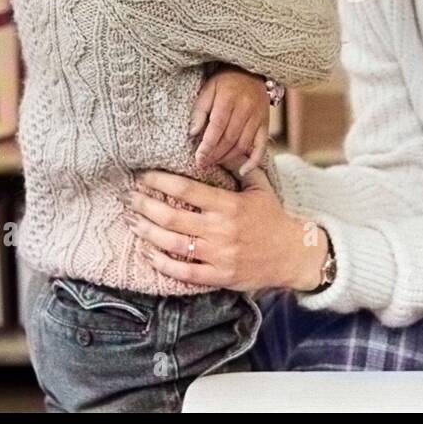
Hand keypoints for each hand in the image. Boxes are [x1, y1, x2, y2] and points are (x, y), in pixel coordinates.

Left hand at [128, 166, 329, 292]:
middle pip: (172, 216)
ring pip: (172, 244)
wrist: (293, 255)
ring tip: (131, 221)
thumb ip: (239, 166)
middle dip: (145, 205)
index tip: (144, 176)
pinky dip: (161, 263)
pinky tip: (148, 252)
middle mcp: (221, 230)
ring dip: (146, 232)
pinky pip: (182, 272)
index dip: (160, 181)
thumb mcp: (260, 187)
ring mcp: (218, 255)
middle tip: (129, 197)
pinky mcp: (218, 276)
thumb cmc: (273, 219)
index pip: (187, 190)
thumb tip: (219, 147)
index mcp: (229, 205)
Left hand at [190, 66, 268, 175]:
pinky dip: (254, 161)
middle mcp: (245, 108)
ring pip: (243, 144)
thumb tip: (193, 133)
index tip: (198, 159)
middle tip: (203, 164)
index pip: (217, 126)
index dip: (207, 145)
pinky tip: (243, 171)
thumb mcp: (208, 89)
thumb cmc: (224, 82)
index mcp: (228, 99)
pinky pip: (261, 146)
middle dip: (215, 154)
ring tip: (215, 163)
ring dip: (228, 158)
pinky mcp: (266, 124)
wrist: (251, 71)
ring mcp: (258, 117)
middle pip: (230, 138)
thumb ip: (200, 110)